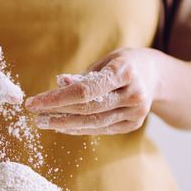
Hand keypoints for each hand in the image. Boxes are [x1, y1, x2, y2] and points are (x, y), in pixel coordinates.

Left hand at [25, 48, 158, 134]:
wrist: (156, 76)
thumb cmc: (124, 64)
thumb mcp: (105, 61)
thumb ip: (83, 76)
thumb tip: (59, 84)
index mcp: (125, 71)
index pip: (85, 90)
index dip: (57, 98)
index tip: (34, 102)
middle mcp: (134, 94)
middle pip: (87, 108)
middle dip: (57, 112)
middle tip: (35, 114)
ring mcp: (136, 112)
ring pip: (93, 122)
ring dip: (65, 124)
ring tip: (44, 122)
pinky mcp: (133, 124)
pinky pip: (101, 129)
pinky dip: (79, 128)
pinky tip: (62, 126)